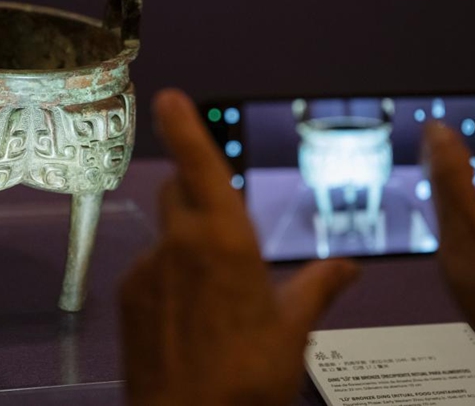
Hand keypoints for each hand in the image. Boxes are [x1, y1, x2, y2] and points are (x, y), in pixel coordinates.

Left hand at [119, 89, 359, 405]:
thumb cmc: (245, 378)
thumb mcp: (292, 331)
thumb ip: (316, 288)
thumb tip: (347, 268)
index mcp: (225, 241)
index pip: (201, 166)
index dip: (185, 126)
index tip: (170, 98)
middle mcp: (179, 245)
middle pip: (178, 191)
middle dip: (195, 193)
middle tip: (220, 228)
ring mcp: (147, 269)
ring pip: (165, 234)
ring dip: (185, 245)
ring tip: (211, 297)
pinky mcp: (127, 296)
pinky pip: (149, 268)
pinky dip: (167, 277)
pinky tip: (186, 317)